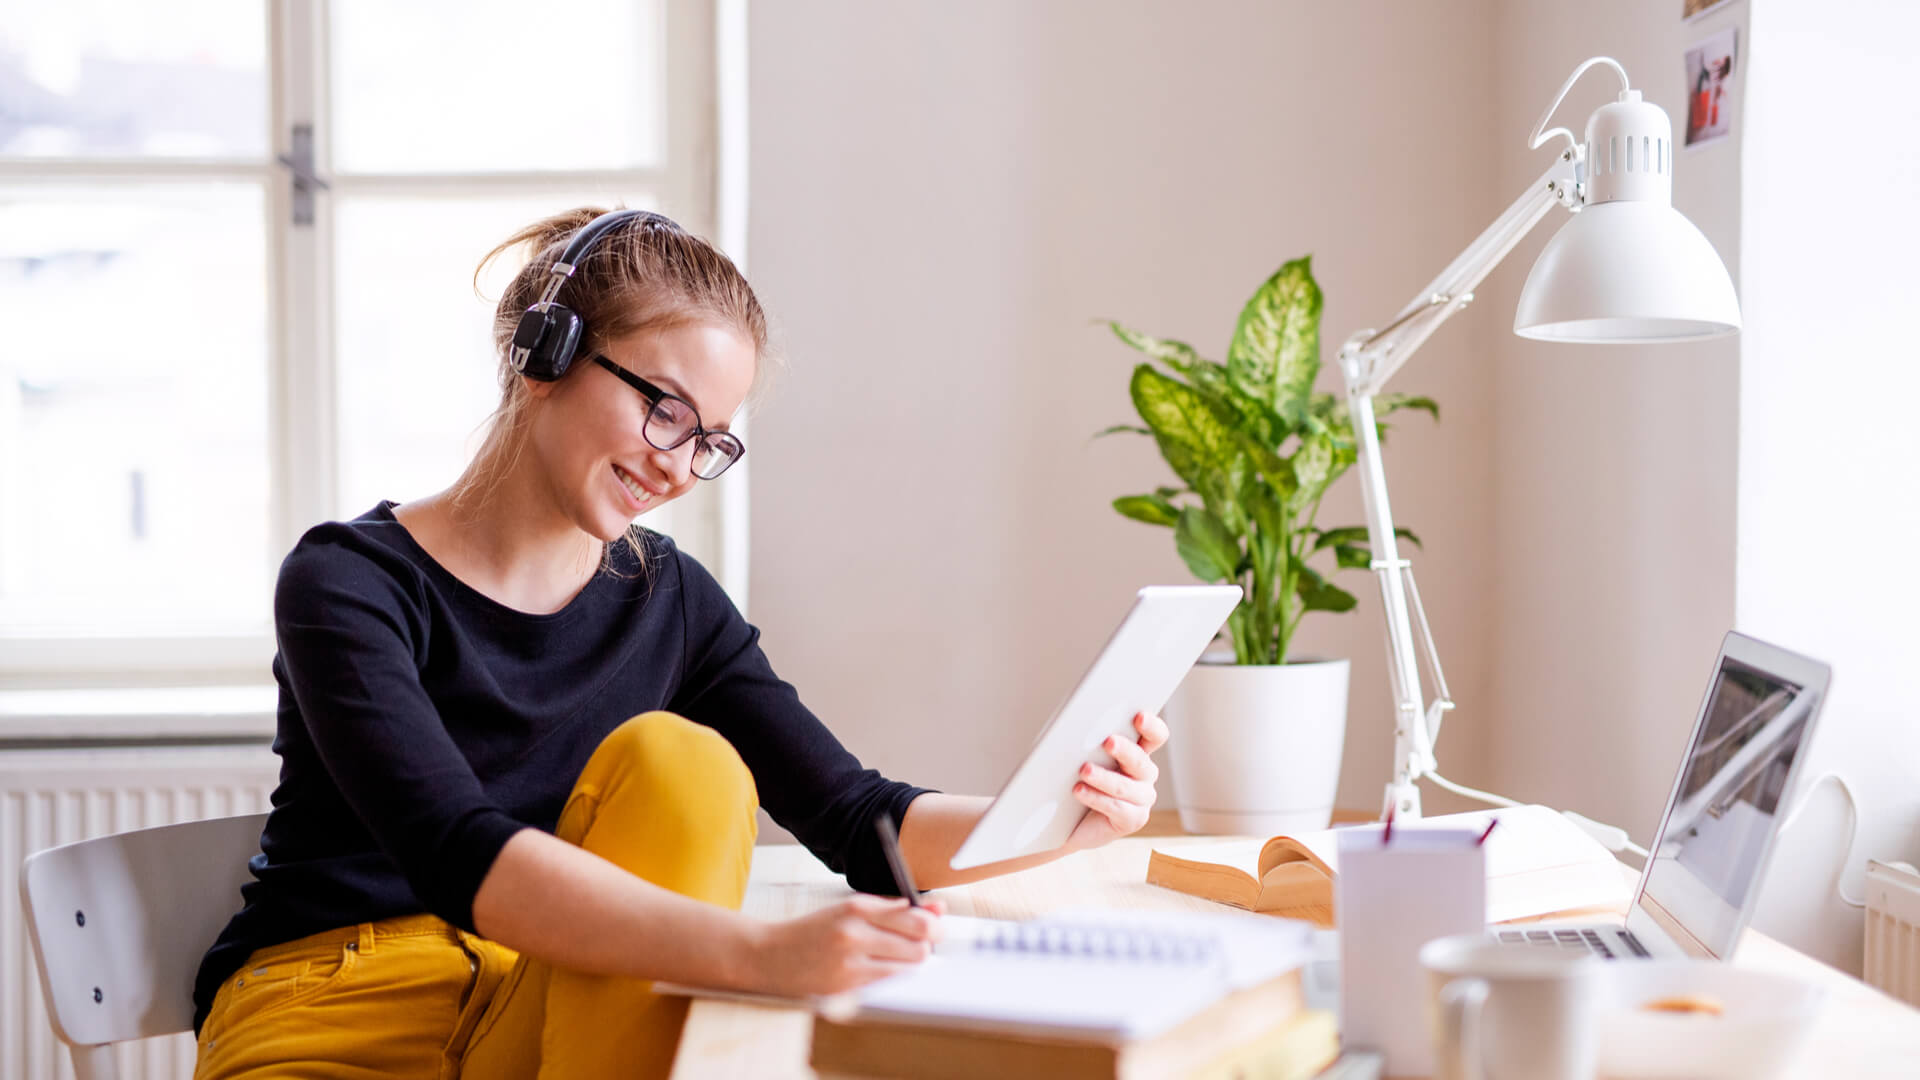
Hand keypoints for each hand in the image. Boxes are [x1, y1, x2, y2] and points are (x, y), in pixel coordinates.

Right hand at [748, 895, 945, 996]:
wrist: (770, 956)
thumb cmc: (815, 930)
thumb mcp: (850, 909)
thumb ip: (893, 908)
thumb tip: (937, 909)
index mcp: (856, 907)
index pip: (915, 918)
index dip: (934, 925)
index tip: (935, 927)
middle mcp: (854, 933)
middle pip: (918, 945)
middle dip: (926, 946)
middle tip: (919, 944)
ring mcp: (850, 962)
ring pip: (907, 968)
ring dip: (910, 963)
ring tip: (894, 956)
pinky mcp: (846, 986)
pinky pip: (888, 983)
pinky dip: (892, 977)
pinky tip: (879, 969)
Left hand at [1064, 711, 1166, 851]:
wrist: (1068, 822)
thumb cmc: (1076, 782)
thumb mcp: (1084, 758)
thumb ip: (1090, 744)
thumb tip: (1079, 728)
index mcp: (1137, 752)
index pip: (1155, 736)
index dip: (1151, 727)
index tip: (1138, 716)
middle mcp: (1144, 774)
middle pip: (1141, 761)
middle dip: (1125, 750)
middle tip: (1108, 741)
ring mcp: (1142, 798)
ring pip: (1125, 786)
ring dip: (1104, 777)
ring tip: (1084, 770)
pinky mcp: (1133, 819)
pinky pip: (1116, 807)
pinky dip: (1096, 797)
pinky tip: (1079, 791)